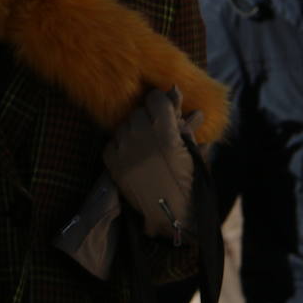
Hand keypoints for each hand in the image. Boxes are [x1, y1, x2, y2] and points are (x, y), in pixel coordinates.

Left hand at [103, 88, 194, 242]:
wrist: (171, 213)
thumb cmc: (188, 180)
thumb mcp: (191, 147)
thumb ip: (181, 118)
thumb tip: (175, 89)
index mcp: (166, 132)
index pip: (155, 98)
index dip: (161, 102)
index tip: (165, 110)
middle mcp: (142, 137)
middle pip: (138, 111)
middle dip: (148, 118)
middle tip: (157, 133)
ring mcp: (124, 150)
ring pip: (124, 125)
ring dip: (134, 131)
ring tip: (145, 146)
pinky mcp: (112, 164)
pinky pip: (112, 142)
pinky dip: (121, 146)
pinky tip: (134, 156)